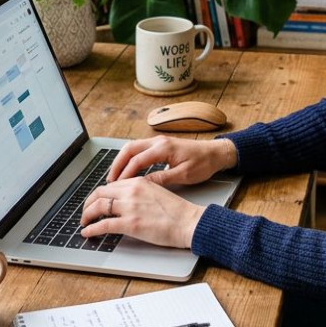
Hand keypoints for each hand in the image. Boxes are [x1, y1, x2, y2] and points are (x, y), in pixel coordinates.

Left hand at [80, 176, 204, 248]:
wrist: (189, 222)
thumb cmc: (177, 211)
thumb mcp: (156, 192)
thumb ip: (139, 193)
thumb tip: (125, 200)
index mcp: (138, 182)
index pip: (110, 185)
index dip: (99, 195)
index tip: (95, 202)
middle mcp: (131, 191)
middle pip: (99, 193)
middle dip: (88, 204)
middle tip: (85, 212)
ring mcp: (130, 207)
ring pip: (98, 207)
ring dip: (86, 215)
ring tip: (84, 223)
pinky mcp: (130, 224)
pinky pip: (103, 225)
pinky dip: (92, 229)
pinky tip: (87, 232)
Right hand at [107, 136, 237, 185]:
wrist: (216, 153)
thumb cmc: (204, 164)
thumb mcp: (184, 175)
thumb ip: (162, 179)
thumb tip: (143, 185)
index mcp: (164, 148)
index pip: (137, 160)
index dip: (125, 173)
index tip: (117, 185)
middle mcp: (159, 141)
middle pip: (129, 149)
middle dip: (117, 164)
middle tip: (109, 180)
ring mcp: (159, 141)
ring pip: (132, 147)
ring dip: (122, 161)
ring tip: (115, 176)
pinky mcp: (160, 144)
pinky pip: (139, 149)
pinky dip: (130, 159)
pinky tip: (128, 170)